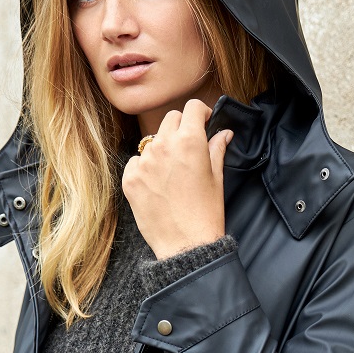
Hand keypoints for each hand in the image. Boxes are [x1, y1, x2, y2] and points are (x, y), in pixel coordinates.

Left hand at [121, 99, 233, 259]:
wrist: (186, 245)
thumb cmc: (206, 213)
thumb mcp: (217, 178)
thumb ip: (217, 149)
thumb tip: (223, 133)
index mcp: (190, 141)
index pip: (192, 107)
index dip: (201, 113)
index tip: (204, 122)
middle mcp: (164, 145)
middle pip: (170, 119)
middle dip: (182, 127)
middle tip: (188, 147)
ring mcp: (144, 162)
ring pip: (152, 141)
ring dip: (163, 149)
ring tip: (172, 173)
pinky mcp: (130, 178)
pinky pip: (136, 162)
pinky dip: (145, 168)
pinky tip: (157, 185)